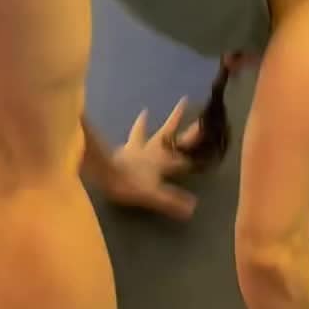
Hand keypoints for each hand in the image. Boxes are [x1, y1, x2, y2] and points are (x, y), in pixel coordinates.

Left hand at [104, 101, 198, 220]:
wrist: (102, 172)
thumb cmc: (128, 184)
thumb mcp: (152, 195)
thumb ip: (171, 200)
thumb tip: (193, 208)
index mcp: (160, 161)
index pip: (182, 152)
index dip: (194, 143)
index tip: (206, 129)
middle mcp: (150, 150)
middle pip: (167, 133)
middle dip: (176, 119)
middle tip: (185, 100)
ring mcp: (134, 148)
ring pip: (143, 132)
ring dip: (145, 123)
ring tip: (146, 112)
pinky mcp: (120, 151)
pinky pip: (127, 138)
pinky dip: (130, 129)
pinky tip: (130, 122)